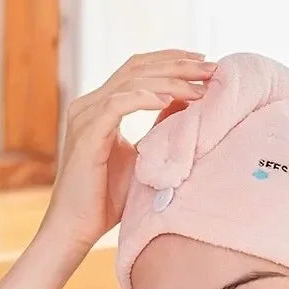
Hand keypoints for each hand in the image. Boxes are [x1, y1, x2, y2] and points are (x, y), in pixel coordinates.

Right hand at [37, 48, 217, 255]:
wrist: (76, 227)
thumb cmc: (106, 200)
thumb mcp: (142, 158)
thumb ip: (157, 130)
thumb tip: (187, 106)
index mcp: (101, 106)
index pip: (138, 69)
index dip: (172, 61)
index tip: (205, 63)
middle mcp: (90, 105)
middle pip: (138, 68)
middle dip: (178, 65)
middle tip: (211, 67)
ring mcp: (85, 117)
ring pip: (131, 81)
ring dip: (169, 80)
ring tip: (199, 85)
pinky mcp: (86, 135)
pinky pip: (117, 105)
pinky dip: (144, 98)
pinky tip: (168, 100)